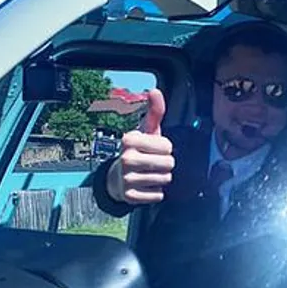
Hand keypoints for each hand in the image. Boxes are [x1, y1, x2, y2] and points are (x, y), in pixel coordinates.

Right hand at [107, 89, 175, 204]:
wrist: (117, 178)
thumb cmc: (138, 150)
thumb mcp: (146, 130)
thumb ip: (154, 111)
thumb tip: (155, 91)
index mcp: (129, 140)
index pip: (167, 147)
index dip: (165, 148)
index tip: (153, 148)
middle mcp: (126, 159)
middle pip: (169, 164)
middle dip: (165, 164)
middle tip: (153, 163)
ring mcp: (127, 179)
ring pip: (165, 180)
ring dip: (161, 178)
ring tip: (149, 174)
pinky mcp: (130, 197)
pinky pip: (158, 195)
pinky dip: (155, 192)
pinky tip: (145, 186)